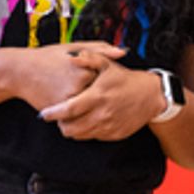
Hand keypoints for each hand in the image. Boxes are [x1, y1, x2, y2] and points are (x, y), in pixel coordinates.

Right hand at [18, 42, 125, 112]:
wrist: (19, 72)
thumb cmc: (46, 57)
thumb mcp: (72, 48)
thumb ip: (99, 49)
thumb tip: (122, 52)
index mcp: (84, 70)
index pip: (106, 80)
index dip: (103, 78)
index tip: (95, 76)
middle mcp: (78, 87)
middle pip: (98, 95)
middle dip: (95, 92)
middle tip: (79, 84)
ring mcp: (68, 102)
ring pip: (88, 107)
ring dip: (87, 103)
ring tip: (72, 91)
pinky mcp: (60, 112)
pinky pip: (76, 115)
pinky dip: (76, 111)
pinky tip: (68, 100)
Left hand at [38, 63, 161, 140]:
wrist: (151, 96)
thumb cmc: (126, 79)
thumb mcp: (107, 65)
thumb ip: (89, 58)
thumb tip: (72, 56)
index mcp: (97, 97)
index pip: (69, 110)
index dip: (53, 113)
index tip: (43, 114)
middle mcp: (102, 114)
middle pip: (71, 128)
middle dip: (60, 123)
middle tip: (57, 115)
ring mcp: (108, 126)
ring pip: (80, 135)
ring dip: (71, 128)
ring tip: (70, 118)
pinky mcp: (114, 134)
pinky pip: (93, 137)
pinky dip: (85, 131)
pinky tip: (86, 120)